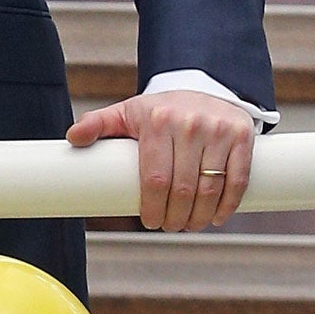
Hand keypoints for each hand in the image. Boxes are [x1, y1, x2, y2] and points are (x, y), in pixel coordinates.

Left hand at [66, 89, 255, 231]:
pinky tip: (216, 218)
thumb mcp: (127, 111)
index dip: (152, 206)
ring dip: (200, 216)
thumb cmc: (160, 109)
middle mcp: (190, 124)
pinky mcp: (242, 136)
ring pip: (211, 187)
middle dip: (175, 216)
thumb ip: (98, 123)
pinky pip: (238, 179)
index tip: (149, 222)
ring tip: (189, 226)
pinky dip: (228, 204)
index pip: (155, 176)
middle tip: (169, 227)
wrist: (204, 87)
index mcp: (157, 120)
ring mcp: (219, 131)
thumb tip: (72, 139)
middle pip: (183, 187)